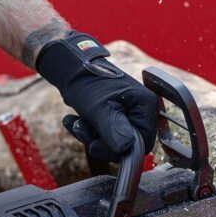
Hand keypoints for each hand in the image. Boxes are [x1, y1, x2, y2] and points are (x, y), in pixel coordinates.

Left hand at [36, 32, 157, 161]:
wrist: (70, 66)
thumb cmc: (87, 81)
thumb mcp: (99, 108)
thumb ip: (114, 130)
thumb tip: (126, 149)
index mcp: (145, 106)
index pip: (142, 143)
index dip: (118, 150)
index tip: (96, 145)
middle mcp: (141, 110)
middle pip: (126, 144)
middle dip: (100, 142)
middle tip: (81, 129)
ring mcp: (128, 112)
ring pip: (112, 141)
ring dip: (90, 136)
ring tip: (75, 122)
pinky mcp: (116, 114)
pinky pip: (104, 134)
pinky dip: (88, 131)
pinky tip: (74, 121)